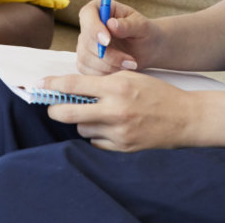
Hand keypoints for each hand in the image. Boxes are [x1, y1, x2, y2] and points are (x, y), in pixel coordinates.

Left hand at [41, 72, 196, 151]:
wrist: (186, 118)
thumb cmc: (157, 93)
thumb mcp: (129, 77)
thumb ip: (102, 82)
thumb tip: (70, 87)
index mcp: (115, 87)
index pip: (73, 85)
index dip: (51, 85)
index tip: (37, 85)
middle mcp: (114, 110)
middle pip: (67, 113)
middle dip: (55, 110)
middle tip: (54, 107)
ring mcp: (118, 132)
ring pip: (81, 128)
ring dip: (83, 122)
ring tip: (98, 114)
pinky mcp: (123, 147)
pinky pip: (95, 142)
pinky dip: (97, 135)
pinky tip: (110, 127)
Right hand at [75, 0, 160, 74]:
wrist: (146, 49)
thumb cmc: (144, 33)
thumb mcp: (141, 26)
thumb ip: (128, 25)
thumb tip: (111, 24)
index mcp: (98, 9)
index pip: (87, 15)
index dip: (94, 28)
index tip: (107, 41)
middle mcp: (88, 26)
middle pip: (86, 40)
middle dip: (108, 54)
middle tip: (130, 61)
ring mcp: (84, 44)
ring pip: (86, 58)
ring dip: (109, 66)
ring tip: (131, 65)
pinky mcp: (85, 61)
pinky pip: (88, 71)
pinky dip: (106, 74)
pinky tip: (121, 70)